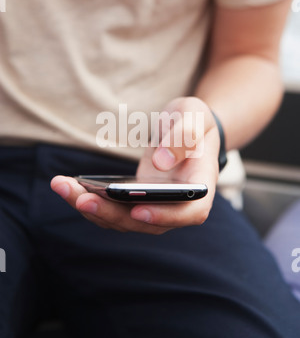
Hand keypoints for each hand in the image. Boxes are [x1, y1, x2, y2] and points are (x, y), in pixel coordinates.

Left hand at [51, 97, 219, 234]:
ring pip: (124, 220)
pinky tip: (68, 185)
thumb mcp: (194, 116)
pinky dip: (90, 201)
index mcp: (199, 184)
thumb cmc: (194, 120)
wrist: (185, 128)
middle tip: (81, 199)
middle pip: (146, 222)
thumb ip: (184, 136)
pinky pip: (114, 209)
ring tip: (62, 186)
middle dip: (111, 213)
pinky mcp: (136, 201)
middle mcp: (178, 203)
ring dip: (93, 209)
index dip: (165, 216)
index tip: (137, 211)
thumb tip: (160, 163)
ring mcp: (156, 205)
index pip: (190, 212)